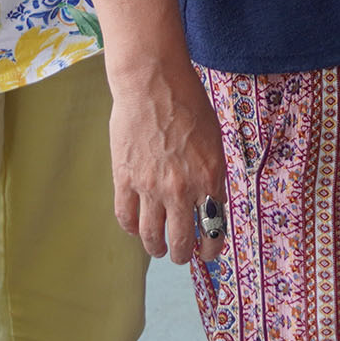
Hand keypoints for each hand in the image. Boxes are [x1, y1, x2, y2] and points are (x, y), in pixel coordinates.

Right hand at [107, 50, 227, 264]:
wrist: (153, 85)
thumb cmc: (189, 105)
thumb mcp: (214, 141)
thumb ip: (212, 175)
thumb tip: (211, 203)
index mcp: (210, 177)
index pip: (213, 227)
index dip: (212, 248)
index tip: (210, 254)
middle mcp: (181, 189)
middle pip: (181, 239)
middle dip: (183, 254)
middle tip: (182, 255)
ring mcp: (150, 186)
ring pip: (151, 235)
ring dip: (156, 247)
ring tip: (159, 249)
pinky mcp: (125, 179)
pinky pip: (125, 216)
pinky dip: (131, 228)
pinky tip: (135, 228)